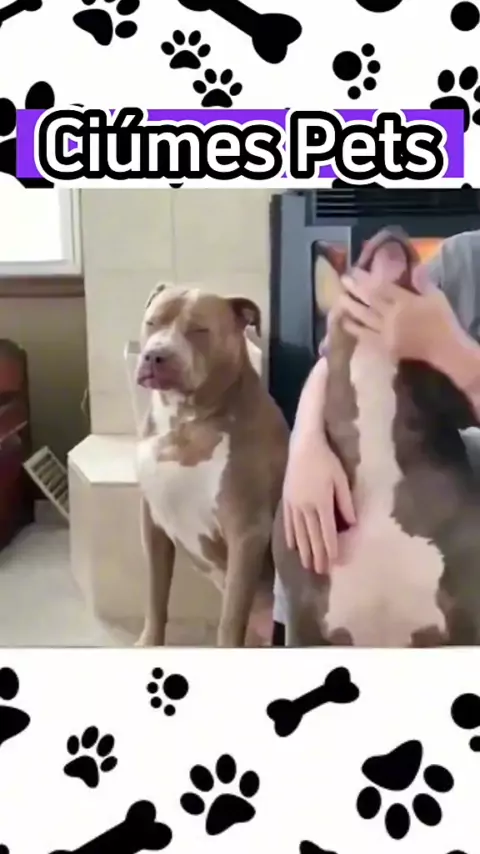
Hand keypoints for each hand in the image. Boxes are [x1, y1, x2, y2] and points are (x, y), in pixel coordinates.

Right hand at [282, 430, 355, 573]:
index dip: (331, 548)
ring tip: (306, 565)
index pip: (327, 532)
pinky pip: (288, 522)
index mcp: (322, 503)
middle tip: (320, 572)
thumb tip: (351, 524)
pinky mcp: (286, 500)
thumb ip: (346, 503)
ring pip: (299, 533)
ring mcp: (294, 504)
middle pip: (312, 536)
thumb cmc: (326, 460)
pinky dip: (290, 536)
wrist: (303, 445)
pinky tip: (292, 546)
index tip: (334, 563)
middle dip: (317, 555)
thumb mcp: (341, 480)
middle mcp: (306, 507)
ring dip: (303, 550)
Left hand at [338, 264, 464, 365]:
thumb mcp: (436, 296)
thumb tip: (414, 266)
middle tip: (343, 279)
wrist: (444, 348)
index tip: (356, 270)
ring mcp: (387, 331)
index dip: (367, 278)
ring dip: (351, 306)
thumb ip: (423, 282)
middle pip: (370, 299)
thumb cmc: (442, 320)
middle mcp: (393, 315)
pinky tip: (344, 322)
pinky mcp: (384, 345)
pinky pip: (366, 336)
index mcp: (405, 301)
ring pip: (364, 316)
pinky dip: (354, 328)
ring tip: (339, 297)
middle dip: (355, 288)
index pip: (382, 286)